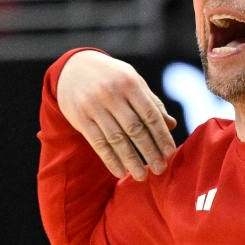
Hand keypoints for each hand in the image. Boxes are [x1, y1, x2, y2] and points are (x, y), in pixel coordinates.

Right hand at [57, 50, 176, 179]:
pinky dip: (109, 159)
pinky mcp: (80, 118)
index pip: (150, 114)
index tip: (170, 153)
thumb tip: (171, 125)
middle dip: (149, 151)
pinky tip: (120, 172)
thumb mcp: (132, 81)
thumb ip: (151, 102)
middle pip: (134, 129)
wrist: (73, 67)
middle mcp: (112, 94)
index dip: (161, 135)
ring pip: (116, 138)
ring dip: (130, 160)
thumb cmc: (112, 77)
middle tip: (160, 169)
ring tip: (141, 176)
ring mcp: (94, 106)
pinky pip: (97, 142)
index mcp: (130, 84)